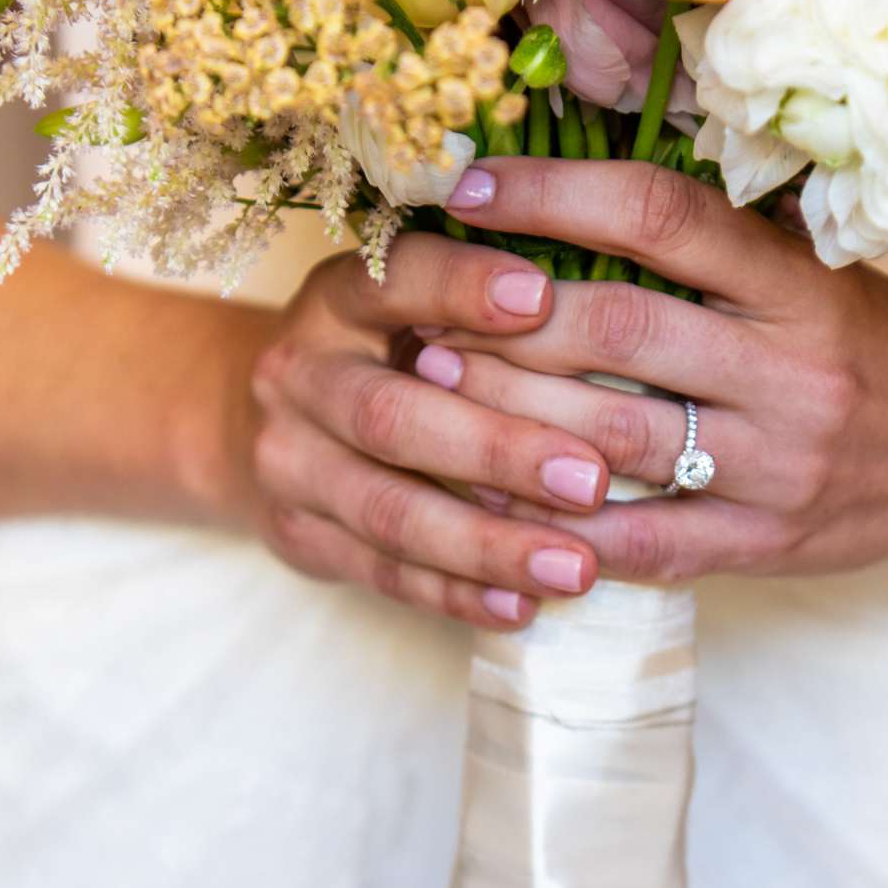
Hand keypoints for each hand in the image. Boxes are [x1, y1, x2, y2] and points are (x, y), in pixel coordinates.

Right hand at [245, 238, 620, 627]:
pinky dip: (457, 594)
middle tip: (592, 480)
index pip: (393, 280)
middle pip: (391, 416)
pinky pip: (383, 574)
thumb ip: (485, 302)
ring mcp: (290, 461)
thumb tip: (608, 307)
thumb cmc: (391, 348)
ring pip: (389, 511)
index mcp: (337, 297)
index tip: (542, 297)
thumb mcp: (420, 301)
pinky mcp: (297, 534)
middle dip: (497, 450)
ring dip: (488, 545)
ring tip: (576, 568)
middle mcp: (301, 373)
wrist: (279, 419)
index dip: (461, 287)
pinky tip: (523, 607)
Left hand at [415, 160, 887, 583]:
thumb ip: (713, 239)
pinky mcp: (762, 546)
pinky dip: (557, 521)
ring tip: (433, 387)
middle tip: (422, 303)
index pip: (664, 219)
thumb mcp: (814, 267)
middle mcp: (791, 372)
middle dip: (506, 316)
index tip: (471, 187)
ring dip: (508, 412)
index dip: (556, 195)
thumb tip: (565, 176)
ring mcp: (777, 467)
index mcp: (800, 286)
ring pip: (614, 438)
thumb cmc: (869, 341)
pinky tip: (489, 495)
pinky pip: (641, 539)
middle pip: (620, 331)